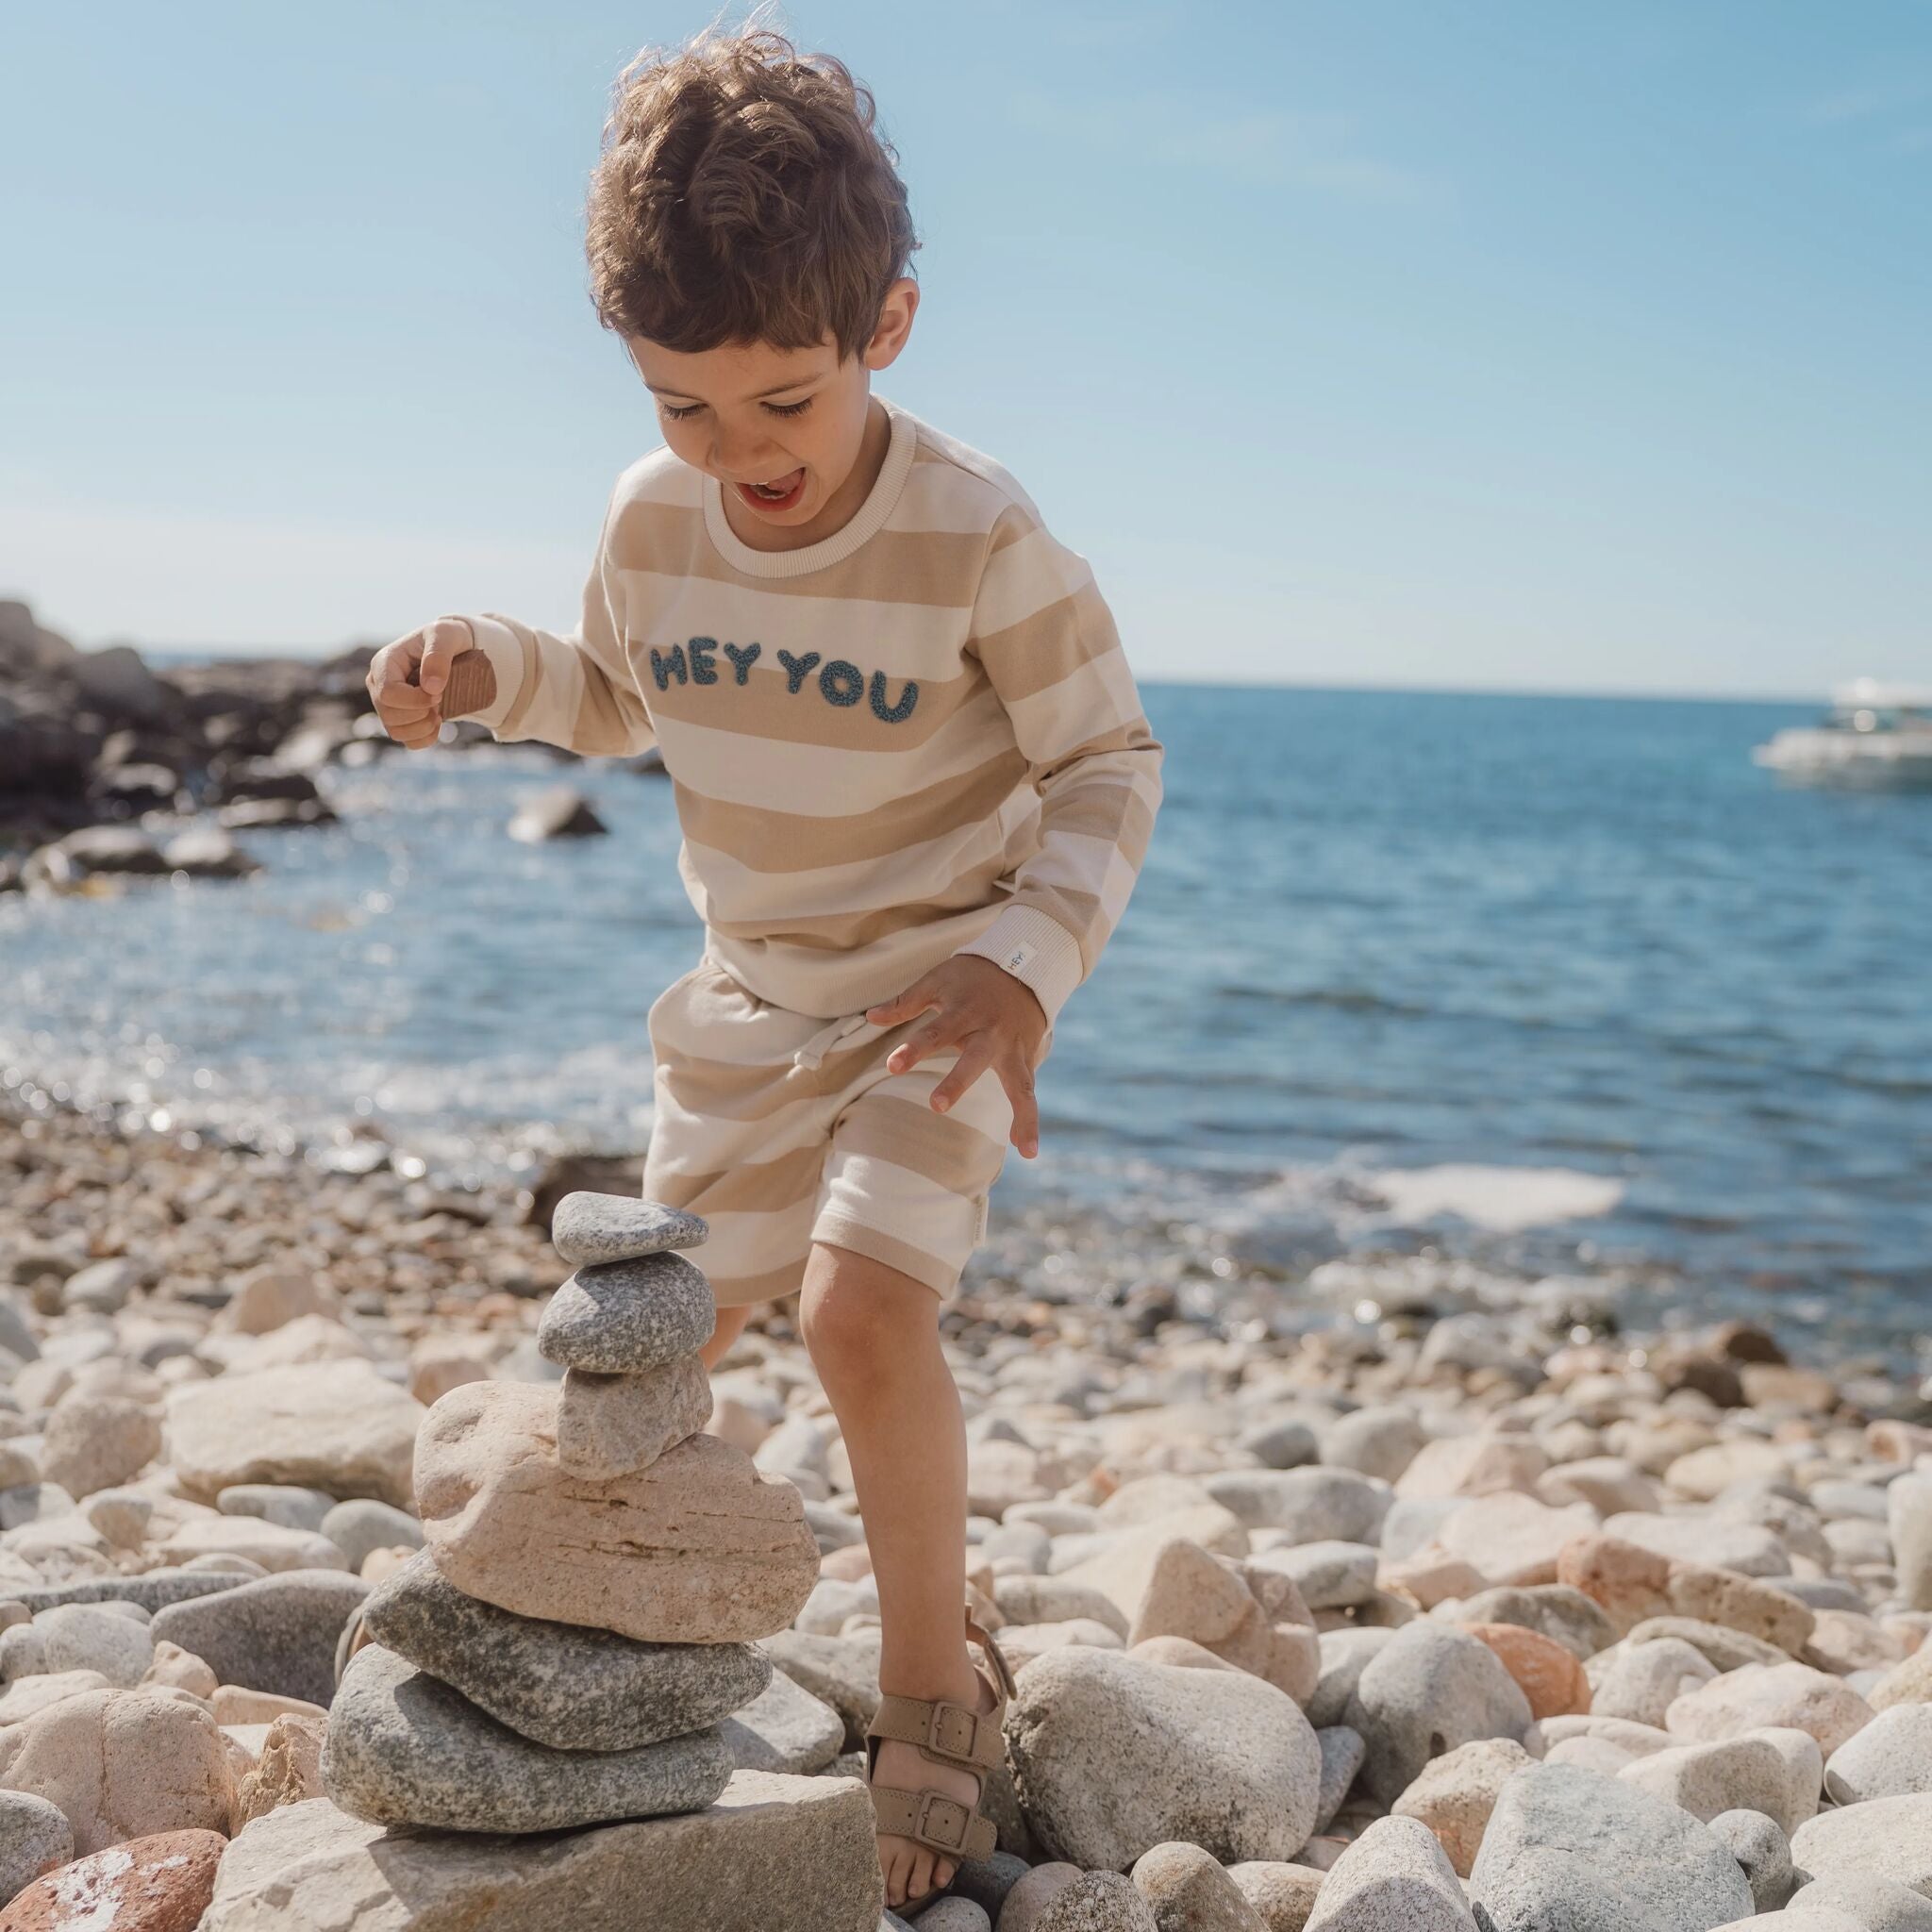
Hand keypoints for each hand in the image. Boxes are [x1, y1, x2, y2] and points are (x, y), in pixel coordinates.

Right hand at [365, 619, 486, 749]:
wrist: (457, 650)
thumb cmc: (447, 639)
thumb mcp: (446, 636)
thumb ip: (438, 656)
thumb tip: (430, 688)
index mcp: (384, 662)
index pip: (387, 693)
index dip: (415, 700)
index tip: (439, 692)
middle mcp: (378, 684)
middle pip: (389, 715)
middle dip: (421, 713)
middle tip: (441, 698)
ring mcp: (386, 704)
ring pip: (395, 731)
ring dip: (424, 727)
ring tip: (439, 710)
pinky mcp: (399, 719)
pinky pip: (407, 741)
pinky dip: (426, 738)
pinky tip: (437, 721)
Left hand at [865, 957, 1047, 1158]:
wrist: (1024, 964)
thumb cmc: (973, 976)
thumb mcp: (938, 980)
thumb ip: (905, 1002)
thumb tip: (870, 1017)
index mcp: (964, 1012)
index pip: (935, 1032)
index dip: (914, 1049)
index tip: (892, 1066)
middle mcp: (991, 1033)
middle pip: (974, 1059)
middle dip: (958, 1082)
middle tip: (936, 1105)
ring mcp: (1013, 1048)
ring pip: (1020, 1083)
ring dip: (1023, 1115)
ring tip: (1024, 1149)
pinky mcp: (1028, 1058)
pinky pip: (1028, 1090)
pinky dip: (1029, 1118)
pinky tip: (1026, 1149)